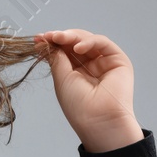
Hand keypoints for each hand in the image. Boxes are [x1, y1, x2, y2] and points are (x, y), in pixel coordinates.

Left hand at [32, 30, 143, 151]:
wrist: (98, 120)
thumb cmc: (79, 106)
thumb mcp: (61, 79)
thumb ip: (57, 58)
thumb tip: (47, 41)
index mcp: (76, 73)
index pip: (63, 52)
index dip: (52, 44)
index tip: (38, 39)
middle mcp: (90, 66)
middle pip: (74, 43)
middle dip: (60, 38)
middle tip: (47, 36)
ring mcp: (104, 62)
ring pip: (87, 40)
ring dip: (71, 37)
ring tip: (59, 38)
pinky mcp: (118, 60)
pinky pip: (102, 43)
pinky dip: (89, 41)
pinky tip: (77, 47)